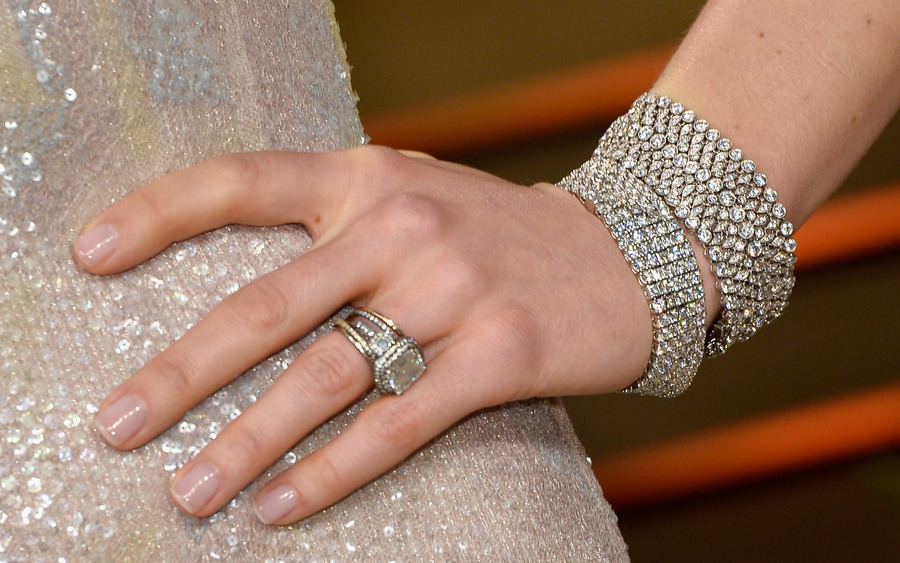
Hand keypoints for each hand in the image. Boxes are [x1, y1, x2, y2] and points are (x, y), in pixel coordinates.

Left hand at [76, 146, 651, 523]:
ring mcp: (452, 288)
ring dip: (245, 442)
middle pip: (266, 305)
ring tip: (189, 491)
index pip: (243, 180)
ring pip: (324, 376)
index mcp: (370, 178)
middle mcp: (402, 226)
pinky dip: (330, 470)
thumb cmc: (502, 235)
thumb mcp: (420, 197)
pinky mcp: (498, 351)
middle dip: (180, 373)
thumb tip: (250, 298)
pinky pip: (396, 423)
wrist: (628, 253)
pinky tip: (282, 505)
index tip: (90, 255)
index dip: (159, 214)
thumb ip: (342, 224)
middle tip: (117, 424)